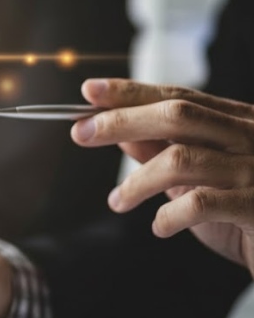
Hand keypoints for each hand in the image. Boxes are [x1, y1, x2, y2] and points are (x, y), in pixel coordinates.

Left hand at [71, 78, 253, 276]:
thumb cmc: (245, 213)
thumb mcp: (198, 180)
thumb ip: (164, 154)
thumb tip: (120, 133)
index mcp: (236, 122)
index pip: (178, 97)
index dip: (131, 92)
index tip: (89, 90)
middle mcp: (250, 136)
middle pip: (178, 115)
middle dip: (123, 120)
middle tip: (81, 133)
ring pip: (182, 159)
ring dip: (137, 181)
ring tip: (117, 201)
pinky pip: (200, 203)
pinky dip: (169, 215)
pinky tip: (160, 227)